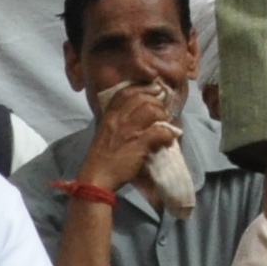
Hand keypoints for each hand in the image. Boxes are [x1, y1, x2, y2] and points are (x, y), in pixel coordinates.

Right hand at [81, 81, 183, 197]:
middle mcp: (118, 120)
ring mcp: (129, 131)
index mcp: (109, 116)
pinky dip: (168, 134)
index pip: (124, 92)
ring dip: (162, 115)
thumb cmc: (102, 159)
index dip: (142, 88)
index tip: (153, 89)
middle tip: (162, 111)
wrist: (97, 178)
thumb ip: (117, 123)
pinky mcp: (138, 144)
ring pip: (151, 110)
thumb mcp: (105, 134)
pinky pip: (159, 131)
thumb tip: (136, 116)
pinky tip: (169, 138)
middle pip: (141, 98)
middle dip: (156, 102)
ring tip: (166, 124)